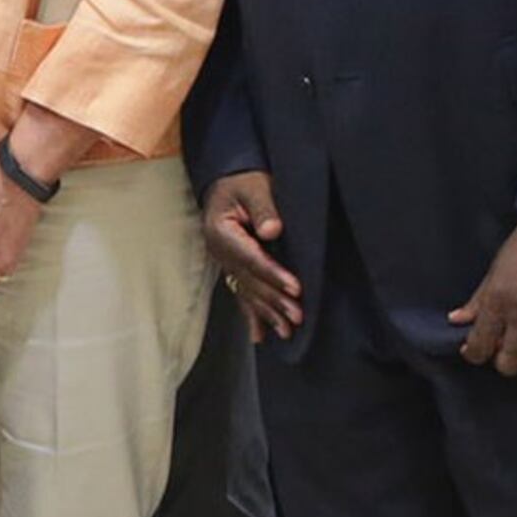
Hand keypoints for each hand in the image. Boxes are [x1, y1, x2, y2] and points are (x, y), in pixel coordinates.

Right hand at [204, 172, 301, 340]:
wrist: (226, 180)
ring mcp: (223, 262)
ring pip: (246, 292)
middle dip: (274, 301)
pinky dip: (251, 315)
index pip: (251, 258)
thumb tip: (272, 230)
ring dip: (266, 313)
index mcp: (221, 232)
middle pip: (250, 281)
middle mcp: (219, 252)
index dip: (273, 274)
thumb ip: (263, 206)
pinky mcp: (231, 268)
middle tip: (297, 317)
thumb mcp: (254, 185)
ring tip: (286, 331)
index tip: (295, 289)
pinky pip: (241, 294)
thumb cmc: (242, 180)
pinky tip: (259, 336)